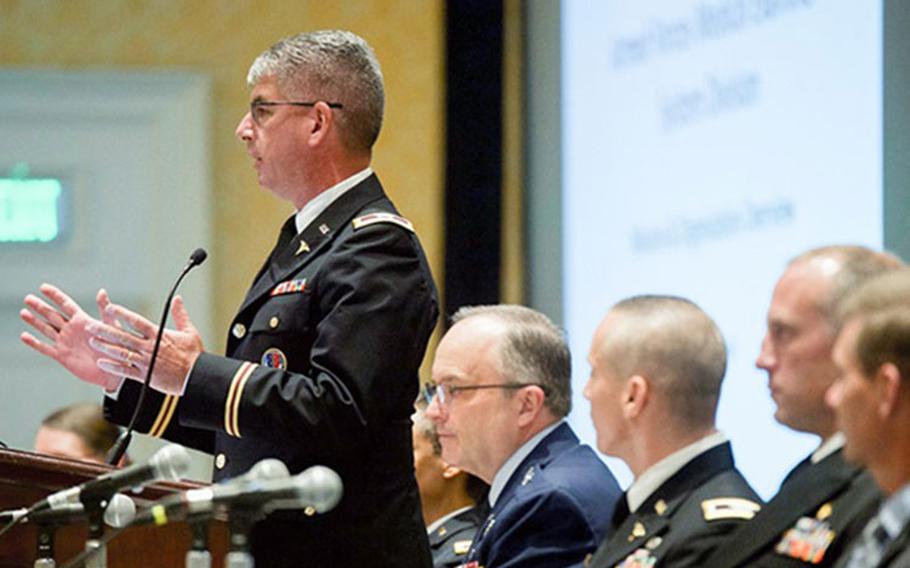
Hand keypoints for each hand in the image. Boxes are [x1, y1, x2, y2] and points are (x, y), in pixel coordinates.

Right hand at [20, 285, 122, 389]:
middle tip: (27, 298)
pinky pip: (46, 348)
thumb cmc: (119, 347)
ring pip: (47, 329)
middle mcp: (72, 330)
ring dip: (35, 322)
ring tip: (23, 312)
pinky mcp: (63, 356)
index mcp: (83, 321)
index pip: (66, 305)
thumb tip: (102, 291)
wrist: (116, 371)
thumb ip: (105, 310)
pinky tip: (24, 336)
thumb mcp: (112, 327)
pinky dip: (35, 343)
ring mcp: (66, 343)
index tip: (43, 287)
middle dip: (40, 307)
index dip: (55, 295)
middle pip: (53, 315)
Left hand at [87, 296, 203, 395]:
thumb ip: (180, 314)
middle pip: (123, 336)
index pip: (136, 321)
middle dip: (105, 330)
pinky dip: (113, 367)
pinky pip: (125, 371)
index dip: (122, 314)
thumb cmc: (194, 355)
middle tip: (90, 325)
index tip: (110, 308)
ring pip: (121, 352)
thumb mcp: (190, 331)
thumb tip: (177, 299)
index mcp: (159, 335)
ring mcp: (146, 362)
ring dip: (105, 347)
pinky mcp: (145, 376)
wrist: (197, 377)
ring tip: (92, 342)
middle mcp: (149, 347)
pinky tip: (101, 362)